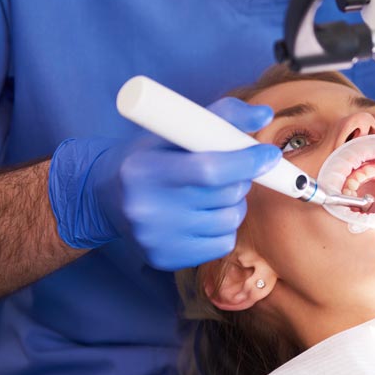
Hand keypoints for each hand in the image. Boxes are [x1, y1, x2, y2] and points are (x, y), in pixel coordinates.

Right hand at [49, 98, 280, 269]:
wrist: (104, 197)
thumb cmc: (148, 156)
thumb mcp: (174, 130)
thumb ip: (221, 117)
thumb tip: (264, 115)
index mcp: (145, 170)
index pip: (210, 169)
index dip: (247, 161)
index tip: (269, 153)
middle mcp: (147, 208)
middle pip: (225, 195)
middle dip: (241, 179)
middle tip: (231, 171)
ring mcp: (155, 238)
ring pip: (230, 221)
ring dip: (234, 204)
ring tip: (213, 193)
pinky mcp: (165, 259)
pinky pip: (223, 244)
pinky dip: (224, 228)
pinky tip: (204, 215)